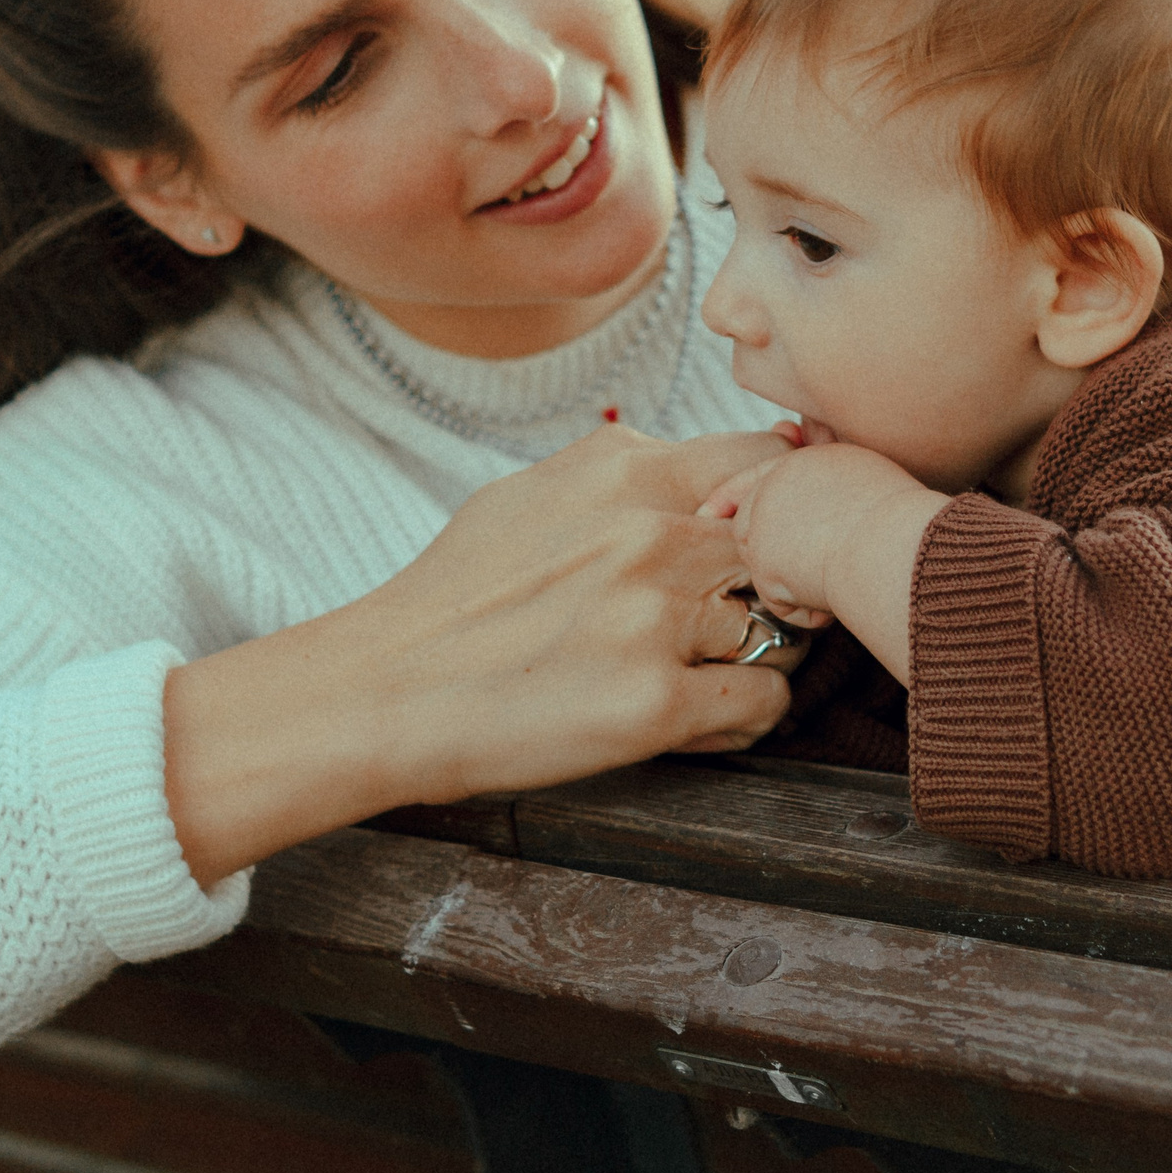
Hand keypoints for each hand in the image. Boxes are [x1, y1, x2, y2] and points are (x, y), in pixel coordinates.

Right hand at [161, 425, 797, 883]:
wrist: (387, 688)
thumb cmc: (455, 594)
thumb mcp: (531, 490)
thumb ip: (620, 466)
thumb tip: (699, 456)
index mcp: (624, 471)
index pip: (766, 457)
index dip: (784, 499)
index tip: (776, 534)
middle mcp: (650, 534)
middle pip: (783, 546)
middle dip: (774, 583)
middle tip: (745, 615)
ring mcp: (656, 619)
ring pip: (780, 629)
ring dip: (758, 654)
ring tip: (706, 672)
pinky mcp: (653, 703)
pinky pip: (761, 702)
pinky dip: (746, 714)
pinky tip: (704, 717)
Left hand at [700, 444, 949, 683]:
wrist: (901, 543)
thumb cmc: (907, 520)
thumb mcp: (872, 482)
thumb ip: (833, 483)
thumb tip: (803, 459)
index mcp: (807, 461)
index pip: (760, 477)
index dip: (733, 495)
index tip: (710, 510)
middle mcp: (778, 483)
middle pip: (751, 526)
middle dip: (775, 556)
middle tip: (818, 573)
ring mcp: (765, 521)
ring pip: (763, 565)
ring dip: (795, 584)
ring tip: (842, 579)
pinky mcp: (764, 562)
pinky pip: (779, 601)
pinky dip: (806, 611)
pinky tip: (836, 603)